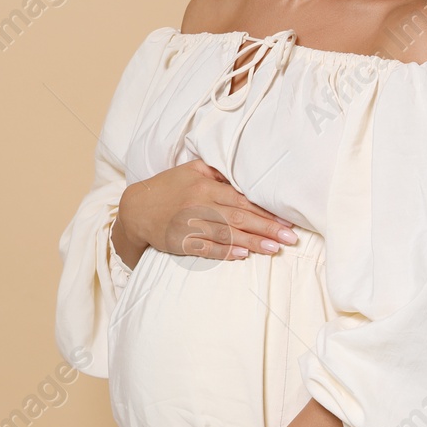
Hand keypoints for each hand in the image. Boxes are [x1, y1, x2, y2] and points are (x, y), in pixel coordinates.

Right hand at [114, 159, 297, 267]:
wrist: (135, 209)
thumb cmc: (167, 187)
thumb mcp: (190, 170)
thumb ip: (217, 171)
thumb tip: (243, 176)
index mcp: (205, 186)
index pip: (241, 199)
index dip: (265, 210)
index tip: (286, 219)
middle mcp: (199, 204)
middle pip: (239, 217)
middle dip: (267, 228)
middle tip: (290, 238)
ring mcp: (190, 224)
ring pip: (226, 234)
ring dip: (252, 242)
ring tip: (274, 248)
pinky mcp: (181, 241)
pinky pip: (206, 248)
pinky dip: (225, 252)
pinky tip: (242, 255)